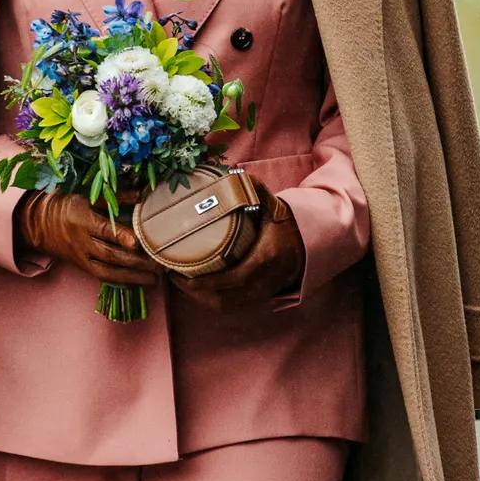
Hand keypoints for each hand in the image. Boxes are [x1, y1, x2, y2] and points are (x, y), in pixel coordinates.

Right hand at [17, 192, 160, 289]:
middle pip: (109, 254)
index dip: (120, 236)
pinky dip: (120, 280)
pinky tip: (137, 281)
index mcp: (81, 218)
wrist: (38, 224)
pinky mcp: (81, 266)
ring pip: (107, 270)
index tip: (136, 242)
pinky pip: (101, 276)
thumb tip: (142, 194)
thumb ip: (114, 196)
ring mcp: (80, 255)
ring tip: (153, 278)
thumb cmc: (66, 203)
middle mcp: (80, 240)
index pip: (103, 229)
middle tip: (157, 265)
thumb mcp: (86, 194)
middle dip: (134, 262)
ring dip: (131, 276)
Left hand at [174, 198, 305, 311]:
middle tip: (171, 275)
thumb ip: (256, 190)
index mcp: (264, 259)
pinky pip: (230, 306)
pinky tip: (195, 290)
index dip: (202, 282)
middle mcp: (261, 282)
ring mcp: (259, 293)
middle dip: (192, 291)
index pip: (229, 279)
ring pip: (223, 305)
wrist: (309, 247)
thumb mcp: (274, 206)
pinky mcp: (257, 299)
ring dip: (198, 298)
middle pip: (220, 297)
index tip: (180, 272)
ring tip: (179, 282)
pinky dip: (210, 301)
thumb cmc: (286, 225)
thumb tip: (234, 174)